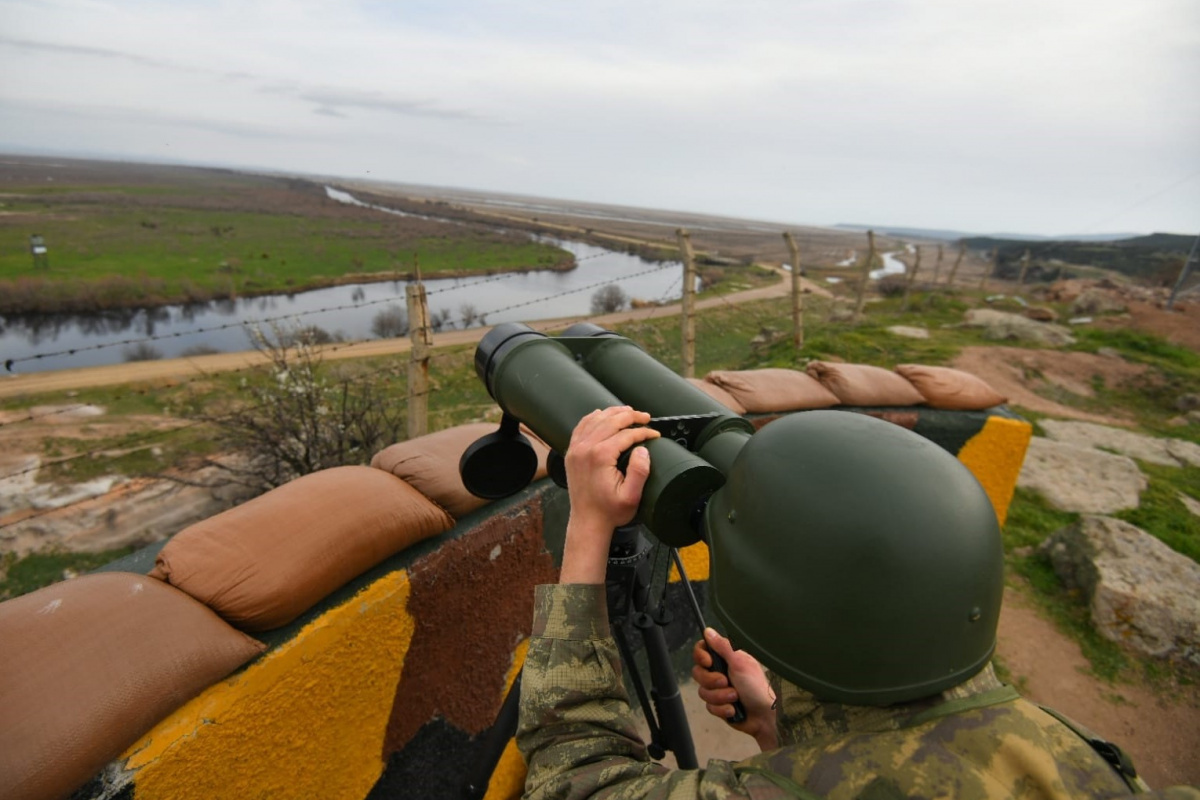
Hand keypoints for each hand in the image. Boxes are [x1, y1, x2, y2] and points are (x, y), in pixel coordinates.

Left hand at [558, 406, 659, 583]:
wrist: (587, 522)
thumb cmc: (609, 511)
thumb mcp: (631, 496)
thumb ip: (639, 471)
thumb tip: (643, 448)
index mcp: (600, 456)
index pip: (626, 434)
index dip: (643, 431)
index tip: (654, 434)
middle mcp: (585, 448)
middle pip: (611, 421)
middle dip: (631, 416)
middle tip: (646, 417)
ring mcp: (576, 449)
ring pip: (596, 420)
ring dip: (613, 413)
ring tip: (629, 412)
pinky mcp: (572, 453)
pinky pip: (581, 427)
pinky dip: (593, 418)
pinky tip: (602, 414)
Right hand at [691, 628, 778, 750]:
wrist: (765, 716)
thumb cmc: (757, 688)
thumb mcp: (740, 663)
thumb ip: (722, 646)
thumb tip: (708, 631)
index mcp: (726, 658)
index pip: (703, 650)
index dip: (701, 656)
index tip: (708, 662)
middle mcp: (721, 672)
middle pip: (698, 672)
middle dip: (712, 681)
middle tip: (726, 682)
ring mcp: (719, 690)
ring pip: (703, 692)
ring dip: (720, 697)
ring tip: (735, 698)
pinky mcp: (719, 705)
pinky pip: (709, 707)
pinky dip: (722, 709)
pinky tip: (734, 709)